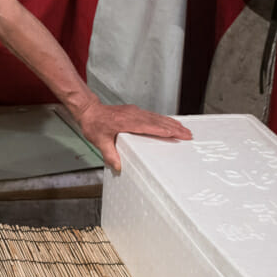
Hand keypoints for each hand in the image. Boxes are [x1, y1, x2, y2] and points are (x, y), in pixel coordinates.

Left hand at [73, 102, 192, 172]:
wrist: (88, 110)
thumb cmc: (93, 124)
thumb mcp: (99, 141)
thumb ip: (109, 154)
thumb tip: (118, 166)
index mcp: (125, 122)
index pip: (148, 126)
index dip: (162, 130)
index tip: (175, 134)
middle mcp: (132, 115)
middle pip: (157, 121)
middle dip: (174, 128)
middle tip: (188, 134)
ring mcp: (134, 112)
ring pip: (156, 117)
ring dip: (171, 123)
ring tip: (184, 130)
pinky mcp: (134, 111)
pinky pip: (152, 115)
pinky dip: (163, 119)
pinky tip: (170, 123)